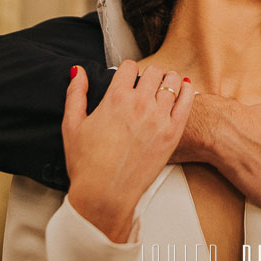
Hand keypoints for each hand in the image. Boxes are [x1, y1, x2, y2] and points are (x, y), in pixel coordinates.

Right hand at [63, 60, 193, 241]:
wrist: (105, 194)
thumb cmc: (87, 164)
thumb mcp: (72, 124)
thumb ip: (76, 93)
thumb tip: (78, 71)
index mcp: (115, 99)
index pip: (129, 67)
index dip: (127, 70)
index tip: (128, 77)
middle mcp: (139, 104)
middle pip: (153, 71)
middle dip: (149, 74)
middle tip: (147, 83)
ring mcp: (158, 118)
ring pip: (172, 82)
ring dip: (168, 80)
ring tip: (165, 86)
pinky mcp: (172, 133)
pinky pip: (187, 101)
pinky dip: (187, 90)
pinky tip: (184, 90)